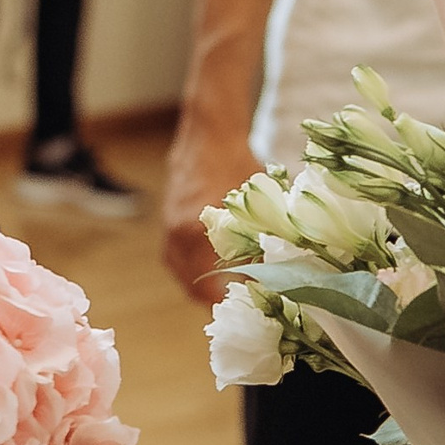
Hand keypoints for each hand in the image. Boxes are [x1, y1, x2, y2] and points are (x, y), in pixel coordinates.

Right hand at [162, 105, 260, 294]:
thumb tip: (277, 273)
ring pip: (181, 274)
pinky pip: (176, 259)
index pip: (208, 287)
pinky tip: (212, 265)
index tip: (249, 306)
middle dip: (215, 299)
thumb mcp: (258, 204)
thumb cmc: (237, 165)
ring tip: (229, 289)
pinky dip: (192, 269)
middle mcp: (177, 236)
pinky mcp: (167, 225)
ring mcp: (168, 231)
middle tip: (241, 303)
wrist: (207, 137)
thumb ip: (262, 239)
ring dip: (202, 285)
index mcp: (197, 233)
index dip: (228, 301)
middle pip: (192, 286)